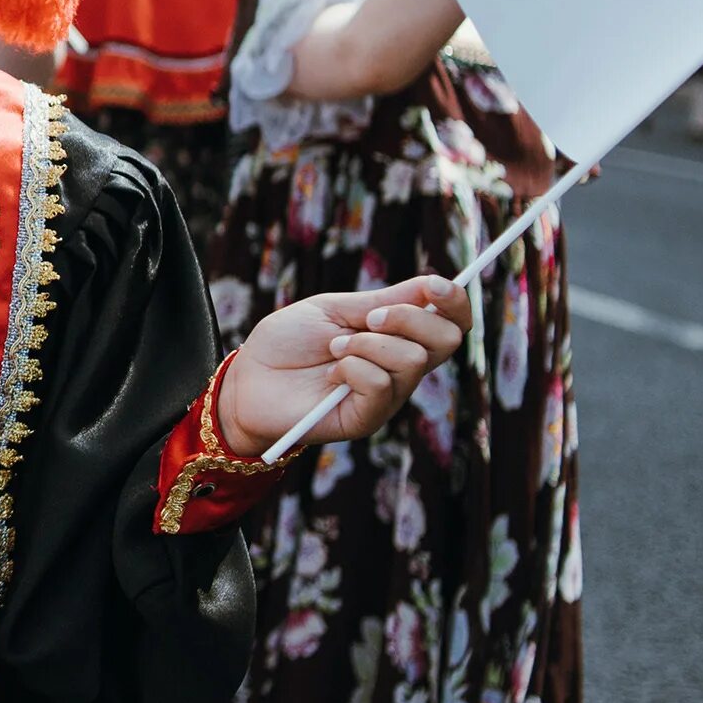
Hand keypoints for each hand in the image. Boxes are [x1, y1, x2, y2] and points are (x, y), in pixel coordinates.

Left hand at [219, 276, 469, 457]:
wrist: (249, 377)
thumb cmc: (287, 342)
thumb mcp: (334, 310)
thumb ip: (383, 301)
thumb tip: (432, 284)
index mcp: (399, 337)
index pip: (451, 323)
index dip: (454, 302)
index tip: (433, 285)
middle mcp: (402, 368)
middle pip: (446, 340)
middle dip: (409, 318)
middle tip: (368, 319)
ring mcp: (388, 395)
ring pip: (412, 359)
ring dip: (367, 343)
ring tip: (334, 349)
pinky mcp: (367, 418)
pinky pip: (381, 384)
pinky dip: (353, 368)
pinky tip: (331, 372)